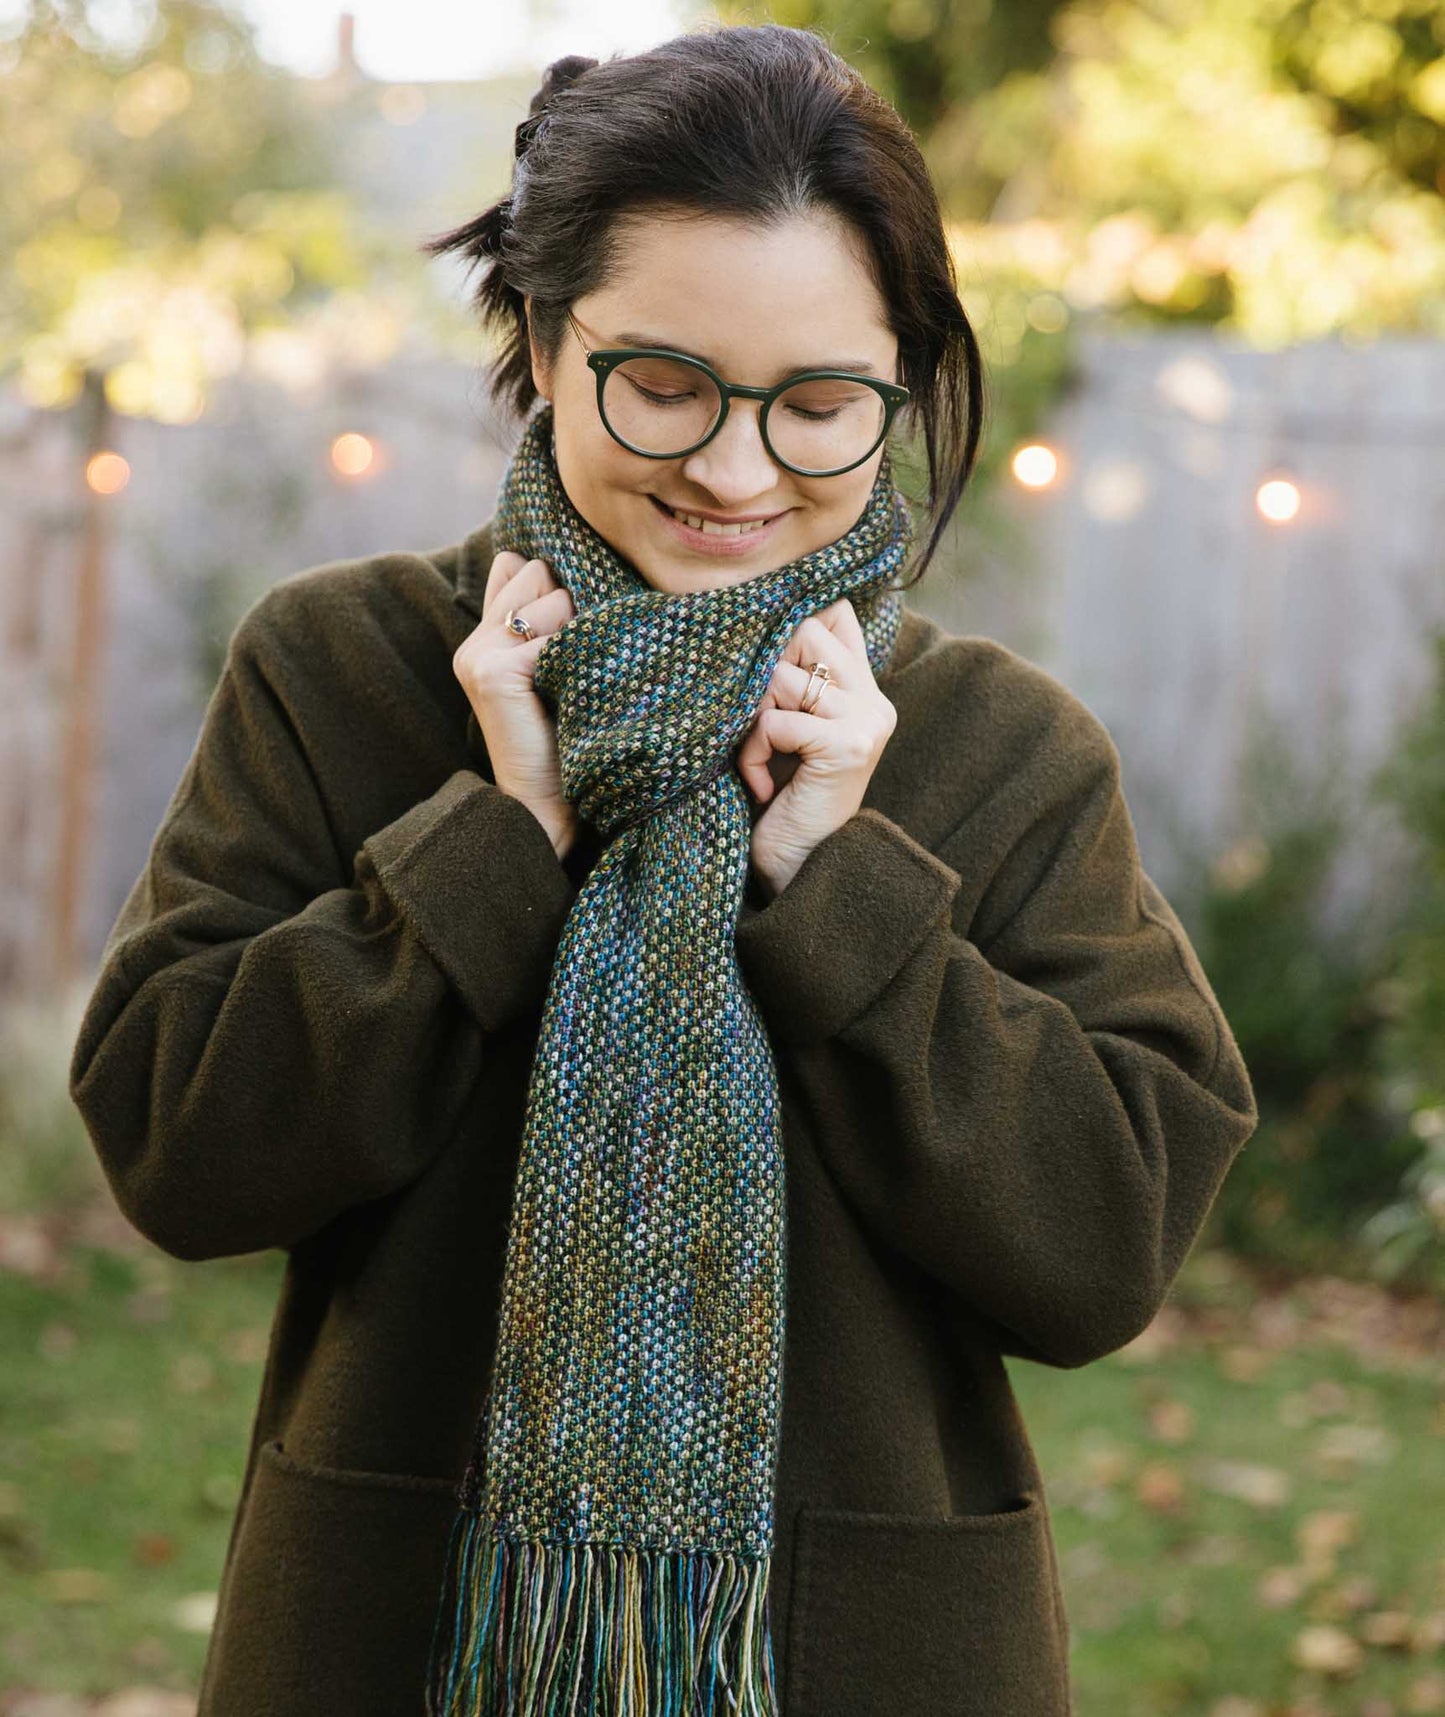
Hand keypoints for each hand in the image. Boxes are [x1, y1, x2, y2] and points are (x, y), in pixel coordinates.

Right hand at [452, 552, 578, 859]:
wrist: (546, 806)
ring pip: (552, 595)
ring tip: (572, 678)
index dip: (550, 589)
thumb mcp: (554, 671)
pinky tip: (571, 691)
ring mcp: (480, 654)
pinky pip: (557, 634)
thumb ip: (547, 623)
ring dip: (577, 629)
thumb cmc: (565, 740)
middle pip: (537, 571)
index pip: (517, 565)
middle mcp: (476, 640)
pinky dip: (577, 657)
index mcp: (484, 636)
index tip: (566, 634)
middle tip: (572, 663)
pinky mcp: (495, 671)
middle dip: (568, 605)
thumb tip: (571, 570)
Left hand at [735, 598, 896, 898]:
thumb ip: (792, 681)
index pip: (836, 612)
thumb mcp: (791, 731)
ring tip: (756, 755)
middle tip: (759, 721)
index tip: (765, 667)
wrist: (803, 872)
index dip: (792, 623)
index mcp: (866, 690)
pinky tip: (762, 786)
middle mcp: (874, 700)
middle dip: (764, 670)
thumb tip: (756, 618)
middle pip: (805, 630)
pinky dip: (752, 752)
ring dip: (752, 717)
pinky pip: (777, 721)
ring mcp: (865, 722)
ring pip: (782, 675)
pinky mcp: (845, 747)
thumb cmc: (785, 801)